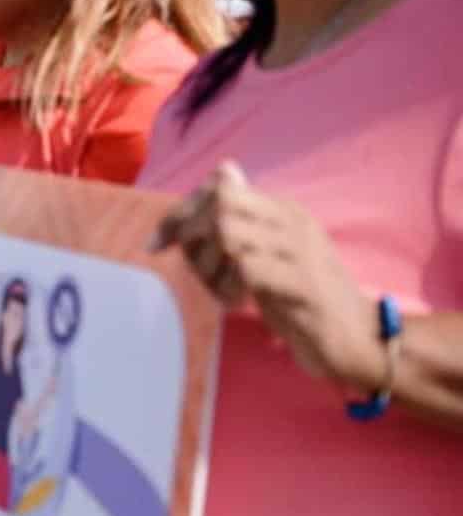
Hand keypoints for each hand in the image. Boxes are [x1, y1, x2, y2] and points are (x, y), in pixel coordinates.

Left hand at [151, 161, 380, 392]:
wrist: (357, 338)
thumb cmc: (301, 299)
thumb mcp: (263, 258)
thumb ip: (234, 227)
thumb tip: (215, 177)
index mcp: (283, 210)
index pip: (219, 188)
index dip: (180, 214)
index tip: (157, 244)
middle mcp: (293, 220)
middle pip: (221, 202)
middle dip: (190, 235)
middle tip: (191, 269)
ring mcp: (301, 249)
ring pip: (228, 230)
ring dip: (208, 264)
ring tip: (220, 289)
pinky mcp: (303, 283)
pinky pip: (245, 268)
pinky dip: (227, 287)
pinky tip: (236, 305)